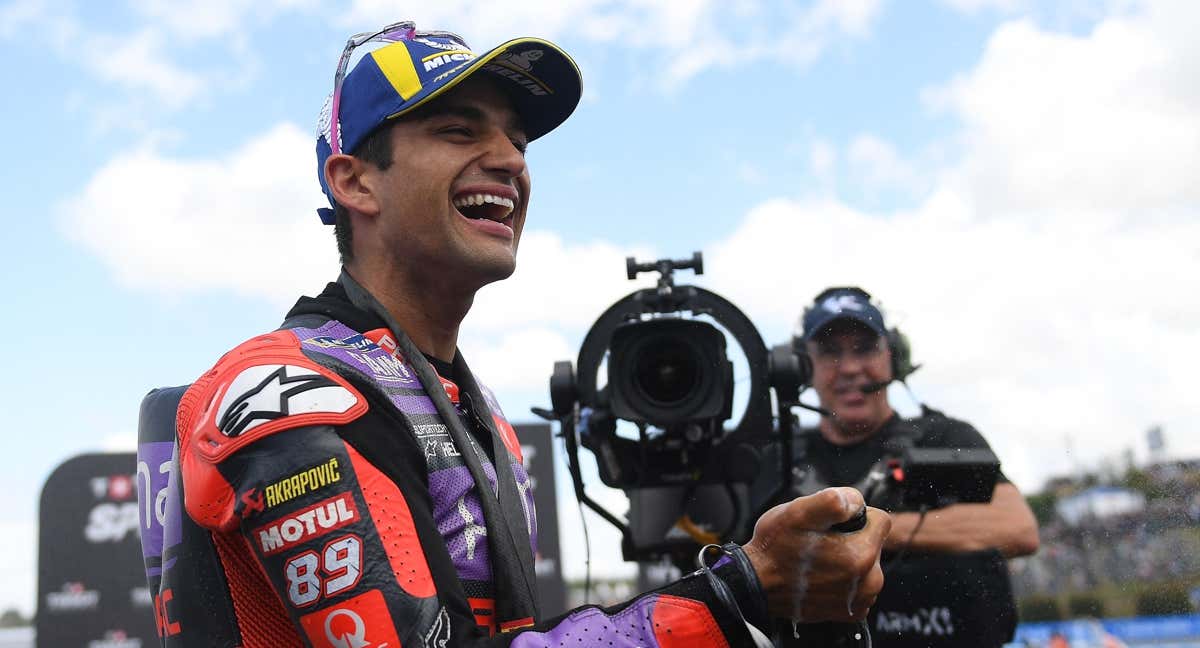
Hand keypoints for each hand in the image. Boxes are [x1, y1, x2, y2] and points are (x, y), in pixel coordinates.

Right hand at [743, 487, 888, 620]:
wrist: (756, 584)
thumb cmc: (774, 549)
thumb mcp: (799, 511)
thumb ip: (834, 500)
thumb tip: (857, 501)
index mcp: (861, 555)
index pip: (880, 519)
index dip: (853, 515)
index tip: (830, 524)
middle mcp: (868, 581)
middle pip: (874, 542)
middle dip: (850, 538)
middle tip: (819, 542)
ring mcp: (860, 600)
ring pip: (867, 563)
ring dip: (847, 558)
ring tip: (817, 560)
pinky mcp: (851, 612)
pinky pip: (859, 584)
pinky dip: (844, 580)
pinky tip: (820, 576)